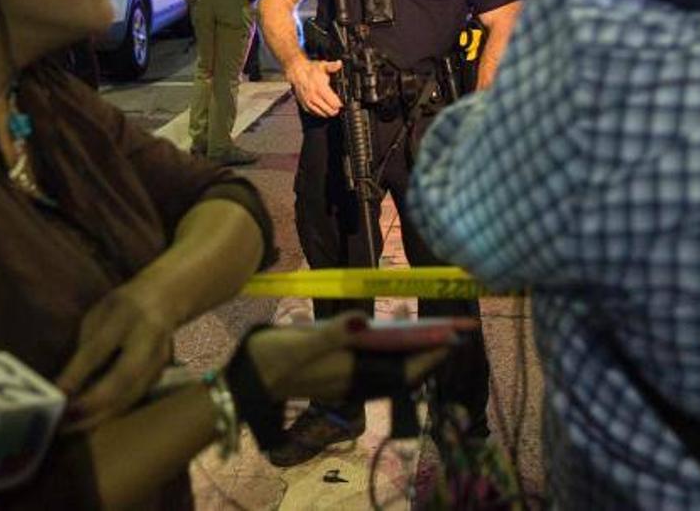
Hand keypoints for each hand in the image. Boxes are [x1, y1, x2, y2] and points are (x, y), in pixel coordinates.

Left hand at [56, 283, 176, 432]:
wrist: (166, 300)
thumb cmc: (121, 307)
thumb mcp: (99, 315)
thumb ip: (86, 346)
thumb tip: (67, 385)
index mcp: (127, 315)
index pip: (98, 350)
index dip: (76, 375)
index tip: (55, 395)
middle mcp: (148, 338)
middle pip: (122, 379)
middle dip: (91, 405)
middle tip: (62, 422)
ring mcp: (159, 359)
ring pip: (130, 396)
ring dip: (99, 416)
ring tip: (70, 428)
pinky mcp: (161, 375)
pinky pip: (133, 400)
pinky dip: (110, 413)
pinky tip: (89, 421)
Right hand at [243, 314, 448, 403]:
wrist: (246, 380)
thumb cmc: (272, 359)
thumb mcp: (301, 341)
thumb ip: (334, 332)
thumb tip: (365, 319)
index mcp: (350, 375)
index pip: (401, 370)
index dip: (429, 355)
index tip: (453, 339)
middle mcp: (353, 380)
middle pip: (400, 368)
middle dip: (426, 350)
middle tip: (451, 330)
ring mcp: (345, 377)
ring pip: (387, 364)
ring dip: (407, 346)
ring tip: (420, 322)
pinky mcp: (336, 371)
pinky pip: (372, 360)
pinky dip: (386, 344)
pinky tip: (385, 323)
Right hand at [285, 57, 342, 116]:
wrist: (297, 73)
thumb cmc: (311, 70)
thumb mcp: (323, 65)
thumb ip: (332, 66)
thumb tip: (339, 63)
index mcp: (320, 88)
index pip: (333, 102)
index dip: (339, 104)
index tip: (341, 103)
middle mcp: (313, 96)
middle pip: (328, 110)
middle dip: (335, 110)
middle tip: (338, 107)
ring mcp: (308, 101)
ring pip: (321, 113)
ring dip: (328, 113)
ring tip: (332, 110)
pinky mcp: (304, 104)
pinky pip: (314, 113)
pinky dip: (319, 113)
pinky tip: (323, 111)